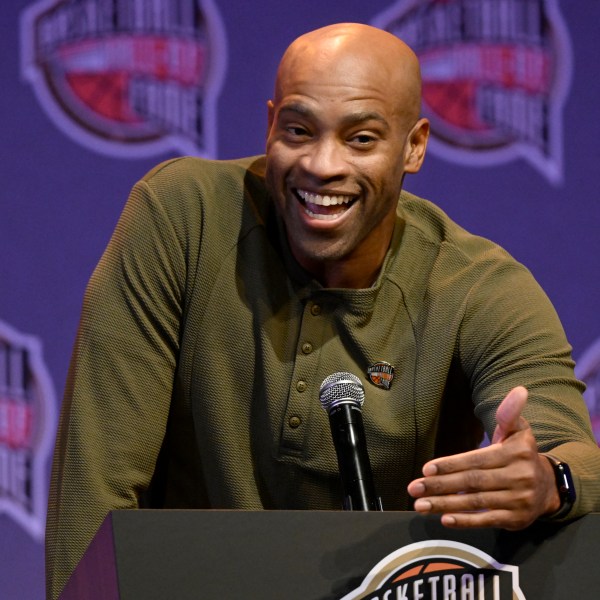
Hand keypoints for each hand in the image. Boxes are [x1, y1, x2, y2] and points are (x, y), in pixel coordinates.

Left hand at [407, 386, 559, 529]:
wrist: (549, 487)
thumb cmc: (522, 454)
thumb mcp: (518, 431)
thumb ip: (510, 413)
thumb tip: (519, 390)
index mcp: (515, 453)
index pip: (477, 460)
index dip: (450, 465)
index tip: (426, 469)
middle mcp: (518, 477)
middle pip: (472, 482)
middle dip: (440, 486)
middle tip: (414, 488)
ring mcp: (518, 501)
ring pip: (476, 503)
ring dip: (445, 505)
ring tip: (420, 505)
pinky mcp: (516, 520)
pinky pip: (487, 520)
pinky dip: (466, 521)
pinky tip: (445, 520)